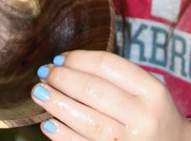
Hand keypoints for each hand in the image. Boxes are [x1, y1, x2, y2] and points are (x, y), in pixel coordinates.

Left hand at [31, 50, 190, 140]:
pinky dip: (63, 135)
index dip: (79, 59)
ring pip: (88, 121)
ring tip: (39, 93)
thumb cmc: (151, 113)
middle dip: (63, 80)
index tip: (59, 59)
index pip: (108, 66)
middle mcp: (144, 117)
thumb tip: (64, 65)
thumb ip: (113, 77)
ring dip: (58, 104)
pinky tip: (48, 124)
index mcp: (151, 90)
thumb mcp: (145, 89)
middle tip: (44, 74)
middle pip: (95, 91)